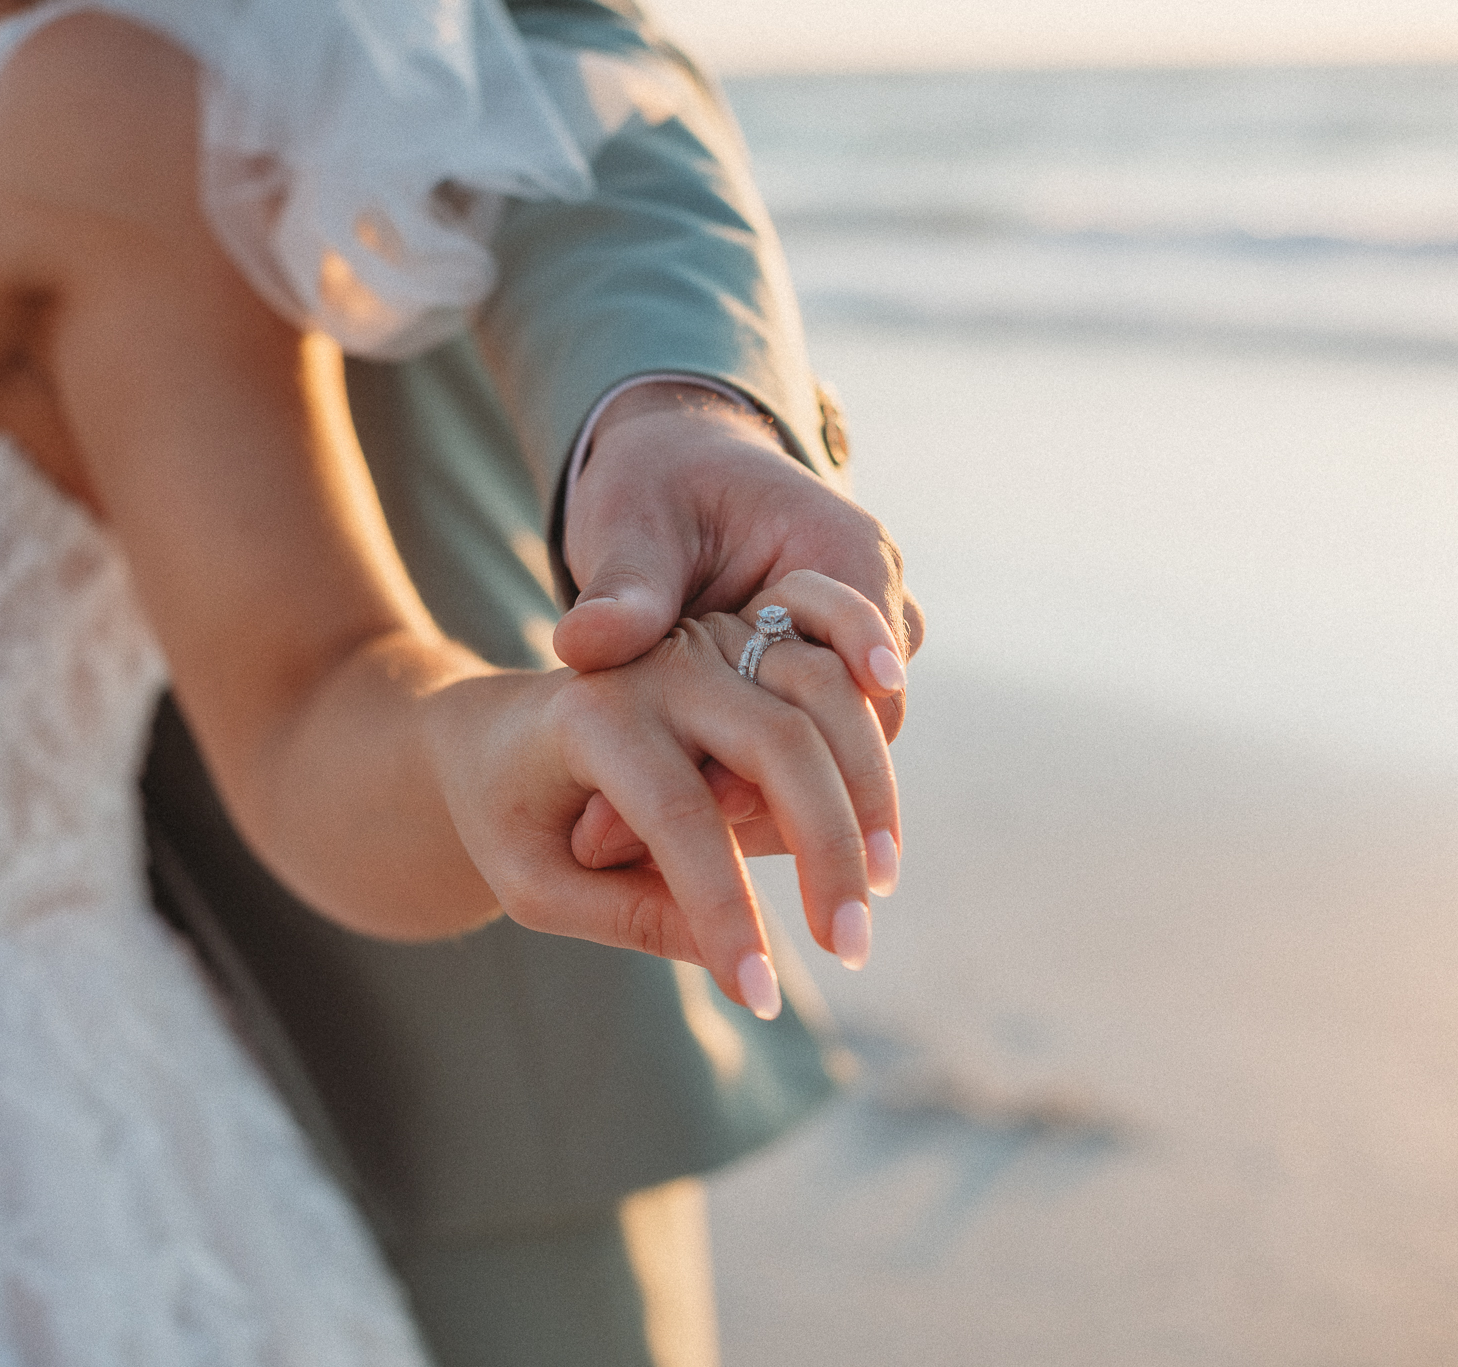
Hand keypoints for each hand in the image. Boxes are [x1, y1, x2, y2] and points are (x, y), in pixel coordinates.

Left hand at [433, 595, 897, 1016]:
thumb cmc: (508, 818)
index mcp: (588, 715)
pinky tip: (884, 830)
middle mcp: (658, 662)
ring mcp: (711, 640)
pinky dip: (870, 742)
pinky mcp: (749, 640)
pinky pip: (832, 676)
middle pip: (775, 744)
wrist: (494, 730)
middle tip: (850, 948)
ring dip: (869, 794)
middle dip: (828, 849)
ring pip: (823, 697)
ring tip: (879, 891)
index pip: (679, 815)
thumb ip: (631, 917)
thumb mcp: (536, 886)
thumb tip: (739, 966)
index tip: (760, 994)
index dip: (725, 909)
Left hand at [554, 385, 918, 882]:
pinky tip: (709, 874)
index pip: (861, 670)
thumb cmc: (653, 482)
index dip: (822, 749)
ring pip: (838, 760)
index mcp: (842, 552)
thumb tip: (588, 645)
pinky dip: (761, 808)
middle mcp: (869, 608)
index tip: (765, 811)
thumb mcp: (629, 520)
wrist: (671, 470)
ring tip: (712, 906)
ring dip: (784, 828)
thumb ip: (622, 587)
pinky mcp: (817, 687)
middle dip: (809, 819)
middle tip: (737, 886)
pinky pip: (806, 759)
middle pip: (862, 735)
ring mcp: (850, 654)